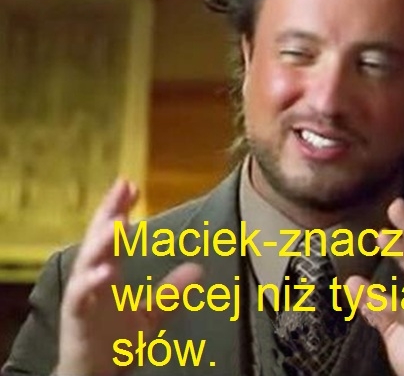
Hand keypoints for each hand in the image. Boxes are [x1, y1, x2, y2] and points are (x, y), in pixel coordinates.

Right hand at [56, 180, 202, 375]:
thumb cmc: (116, 343)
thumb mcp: (151, 314)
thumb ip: (171, 292)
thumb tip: (198, 269)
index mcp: (108, 274)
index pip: (113, 234)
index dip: (120, 209)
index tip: (132, 186)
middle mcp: (92, 279)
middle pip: (98, 238)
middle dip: (109, 211)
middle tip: (123, 187)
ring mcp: (83, 297)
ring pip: (87, 262)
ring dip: (102, 242)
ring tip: (119, 222)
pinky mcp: (77, 319)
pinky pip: (81, 298)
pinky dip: (91, 282)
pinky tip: (105, 270)